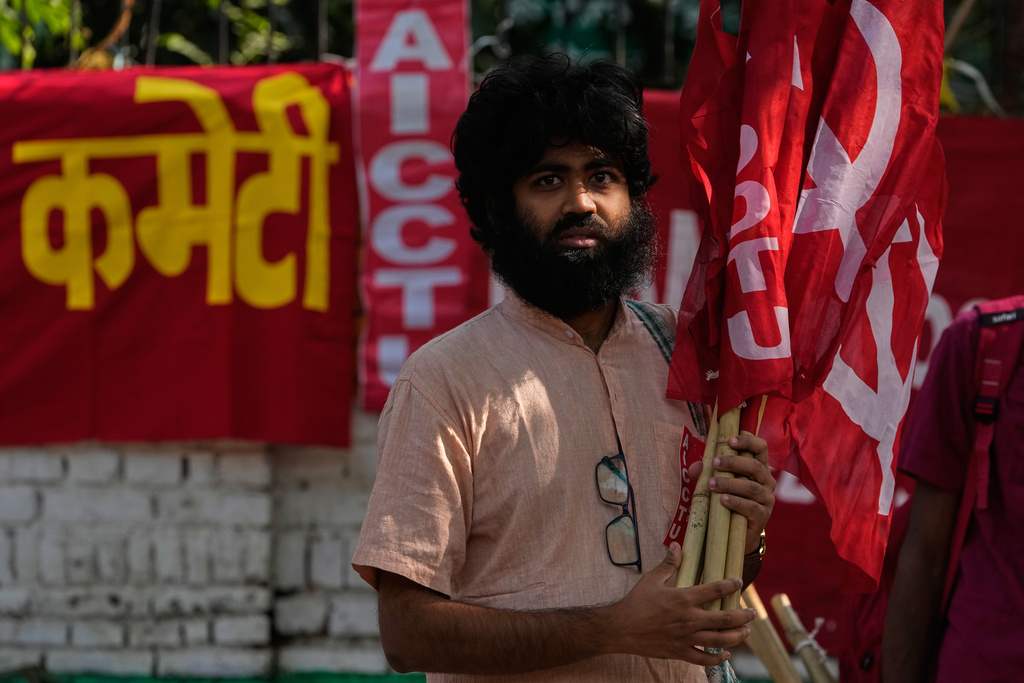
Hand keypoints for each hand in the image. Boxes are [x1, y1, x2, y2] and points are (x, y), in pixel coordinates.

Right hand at [609, 543, 754, 665]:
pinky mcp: (680, 652)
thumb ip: (668, 563)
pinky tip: (726, 654)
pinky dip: (717, 658)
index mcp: (683, 598)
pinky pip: (704, 659)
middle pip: (725, 619)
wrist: (621, 628)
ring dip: (737, 636)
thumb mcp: (651, 579)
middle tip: (752, 614)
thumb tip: (676, 545)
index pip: (715, 589)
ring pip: (720, 640)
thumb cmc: (636, 602)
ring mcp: (686, 638)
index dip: (731, 585)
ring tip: (746, 632)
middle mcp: (689, 619)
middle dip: (743, 616)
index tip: (739, 582)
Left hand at [689, 433, 775, 553]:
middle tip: (714, 463)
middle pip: (756, 466)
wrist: (734, 531)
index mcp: (758, 467)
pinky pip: (751, 507)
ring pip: (752, 487)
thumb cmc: (726, 498)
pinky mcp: (763, 515)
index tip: (730, 441)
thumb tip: (695, 467)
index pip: (760, 447)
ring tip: (712, 484)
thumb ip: (705, 473)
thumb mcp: (716, 482)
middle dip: (734, 462)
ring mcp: (767, 498)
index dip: (748, 441)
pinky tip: (723, 500)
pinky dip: (736, 502)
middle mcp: (766, 480)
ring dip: (730, 484)